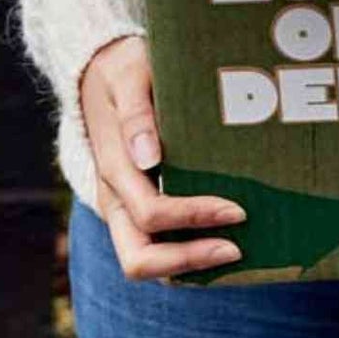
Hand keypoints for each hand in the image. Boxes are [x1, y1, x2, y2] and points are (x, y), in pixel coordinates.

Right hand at [80, 34, 244, 281]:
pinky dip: (188, 257)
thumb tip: (148, 157)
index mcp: (112, 169)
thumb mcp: (129, 77)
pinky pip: (158, 250)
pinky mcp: (135, 211)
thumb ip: (136, 113)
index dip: (194, 217)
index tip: (237, 209)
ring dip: (191, 266)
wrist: (101, 74)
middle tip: (236, 248)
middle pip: (139, 260)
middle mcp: (113, 200)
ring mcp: (122, 210)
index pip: (151, 214)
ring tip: (237, 251)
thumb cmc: (123, 71)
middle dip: (189, 261)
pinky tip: (223, 242)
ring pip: (149, 262)